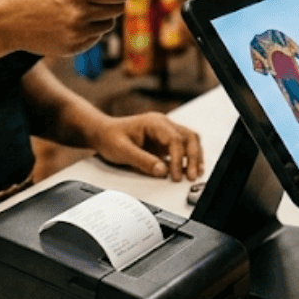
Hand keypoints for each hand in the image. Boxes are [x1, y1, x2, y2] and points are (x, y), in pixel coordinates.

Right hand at [0, 0, 136, 57]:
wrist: (4, 21)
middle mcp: (79, 15)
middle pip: (117, 8)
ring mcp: (76, 34)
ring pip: (108, 24)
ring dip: (102, 16)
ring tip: (78, 8)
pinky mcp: (72, 48)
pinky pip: (95, 38)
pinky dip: (90, 29)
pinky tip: (69, 22)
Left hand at [88, 112, 203, 180]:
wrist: (102, 133)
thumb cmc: (110, 138)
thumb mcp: (122, 151)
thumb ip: (142, 161)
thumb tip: (162, 171)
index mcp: (154, 123)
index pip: (174, 139)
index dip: (178, 158)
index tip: (175, 175)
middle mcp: (163, 124)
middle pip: (188, 137)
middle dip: (193, 157)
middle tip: (191, 176)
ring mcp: (165, 132)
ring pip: (189, 140)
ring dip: (194, 156)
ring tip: (195, 173)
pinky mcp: (164, 141)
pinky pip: (183, 146)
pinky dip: (189, 157)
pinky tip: (190, 168)